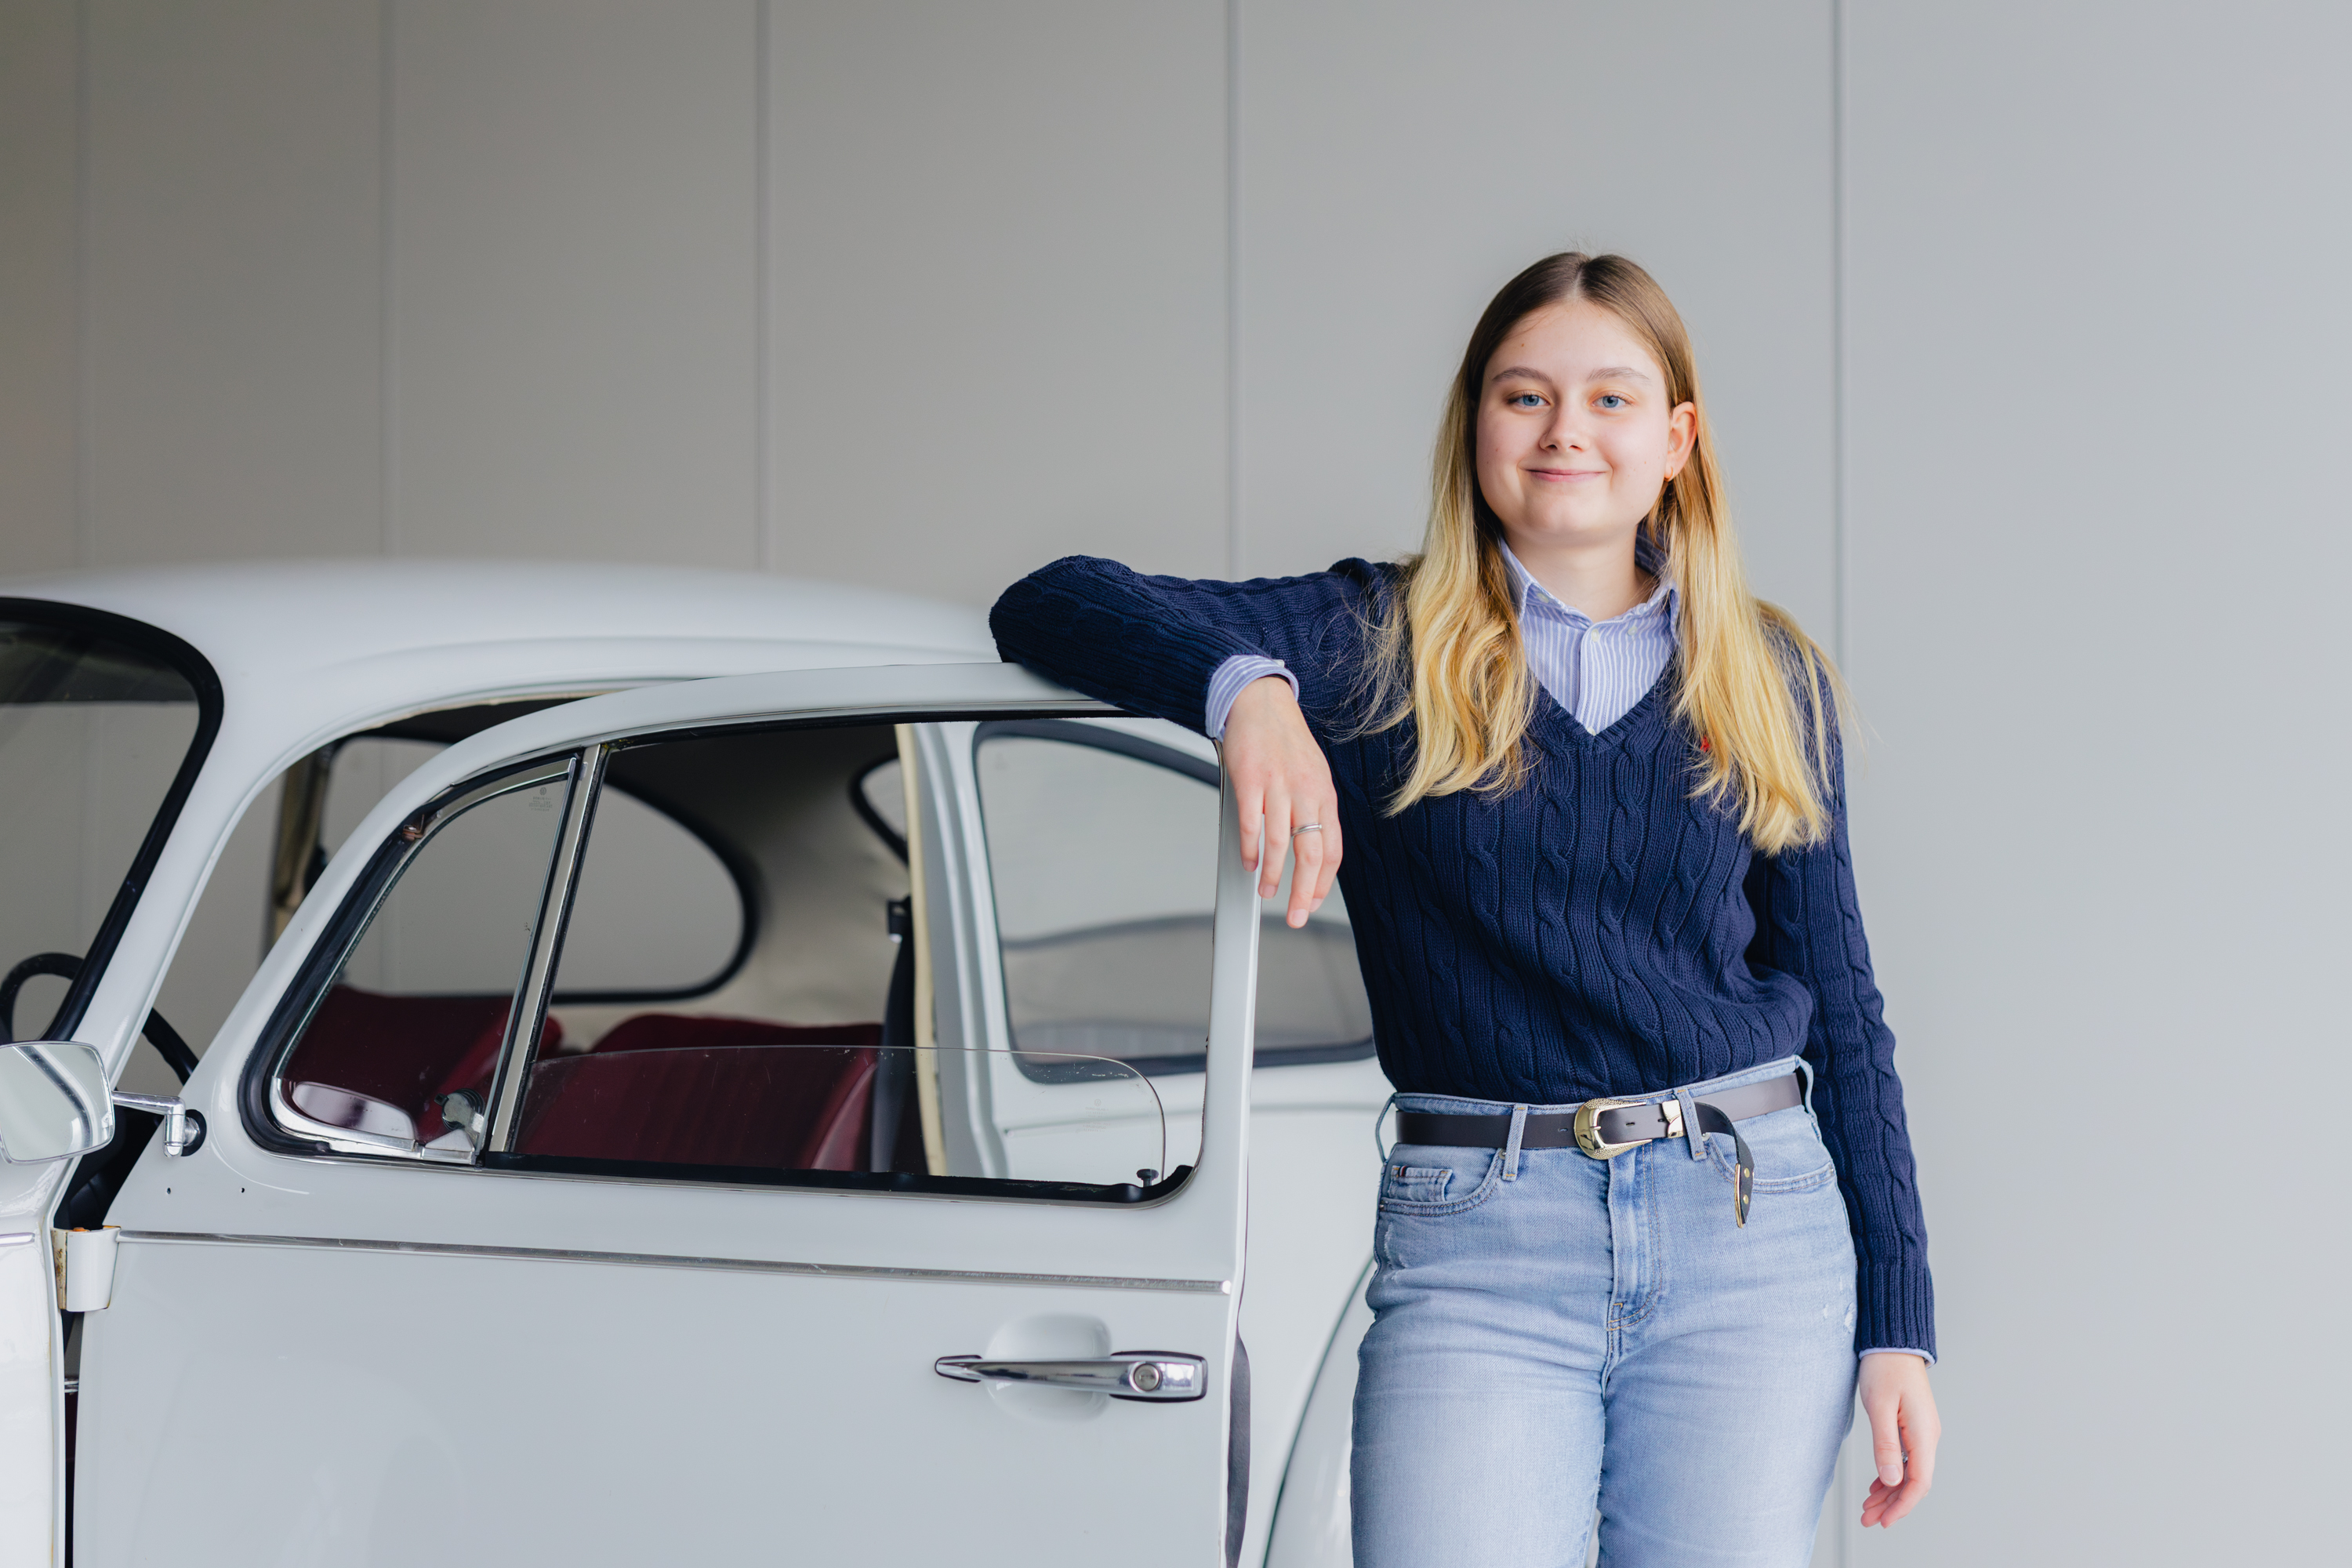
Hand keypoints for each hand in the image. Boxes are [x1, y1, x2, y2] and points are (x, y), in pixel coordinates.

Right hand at [1222, 676, 1340, 927]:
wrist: (1261, 703)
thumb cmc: (1285, 741)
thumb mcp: (1312, 776)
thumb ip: (1314, 811)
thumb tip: (1310, 851)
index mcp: (1325, 795)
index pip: (1332, 850)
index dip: (1323, 883)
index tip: (1313, 902)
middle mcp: (1306, 792)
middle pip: (1311, 854)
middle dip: (1303, 893)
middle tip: (1296, 915)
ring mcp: (1278, 786)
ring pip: (1281, 844)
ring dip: (1274, 875)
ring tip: (1268, 891)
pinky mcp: (1251, 780)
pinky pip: (1250, 824)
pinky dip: (1249, 849)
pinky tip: (1248, 861)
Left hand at [1857, 1352, 1938, 1528]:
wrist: (1893, 1342)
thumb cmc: (1885, 1368)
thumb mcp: (1880, 1407)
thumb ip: (1886, 1445)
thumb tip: (1892, 1480)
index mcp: (1923, 1434)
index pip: (1919, 1482)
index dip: (1902, 1505)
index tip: (1884, 1521)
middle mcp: (1927, 1437)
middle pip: (1914, 1482)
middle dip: (1892, 1504)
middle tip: (1867, 1519)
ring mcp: (1921, 1432)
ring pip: (1908, 1473)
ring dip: (1889, 1492)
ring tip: (1867, 1507)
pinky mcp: (1912, 1427)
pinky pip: (1905, 1459)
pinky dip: (1890, 1475)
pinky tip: (1877, 1485)